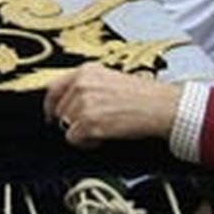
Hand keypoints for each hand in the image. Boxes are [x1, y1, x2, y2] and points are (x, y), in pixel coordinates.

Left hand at [44, 64, 180, 147]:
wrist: (162, 106)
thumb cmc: (144, 96)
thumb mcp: (110, 80)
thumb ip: (87, 87)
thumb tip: (69, 103)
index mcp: (86, 71)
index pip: (53, 88)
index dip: (51, 106)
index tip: (52, 117)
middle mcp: (82, 84)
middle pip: (59, 110)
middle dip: (71, 122)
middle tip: (91, 126)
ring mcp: (84, 103)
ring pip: (66, 126)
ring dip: (81, 133)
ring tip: (102, 129)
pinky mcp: (89, 122)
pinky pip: (74, 139)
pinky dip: (87, 143)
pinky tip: (103, 136)